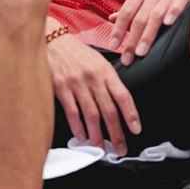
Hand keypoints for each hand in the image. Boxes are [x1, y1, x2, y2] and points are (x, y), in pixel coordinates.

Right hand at [46, 33, 140, 155]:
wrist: (54, 40)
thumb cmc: (77, 53)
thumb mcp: (99, 60)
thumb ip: (109, 79)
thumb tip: (121, 102)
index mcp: (106, 71)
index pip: (123, 96)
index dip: (131, 115)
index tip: (136, 129)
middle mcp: (93, 77)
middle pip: (109, 110)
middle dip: (116, 133)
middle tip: (120, 148)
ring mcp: (77, 83)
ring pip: (91, 114)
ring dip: (97, 135)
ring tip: (101, 147)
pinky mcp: (61, 88)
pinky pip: (72, 112)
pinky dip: (78, 127)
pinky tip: (82, 136)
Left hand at [109, 0, 189, 66]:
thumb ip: (132, 4)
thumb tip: (112, 19)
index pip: (126, 12)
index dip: (118, 30)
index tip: (113, 46)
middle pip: (139, 17)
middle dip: (131, 40)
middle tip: (127, 59)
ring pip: (156, 14)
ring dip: (148, 34)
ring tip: (142, 52)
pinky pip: (181, 1)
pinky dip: (174, 11)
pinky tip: (168, 23)